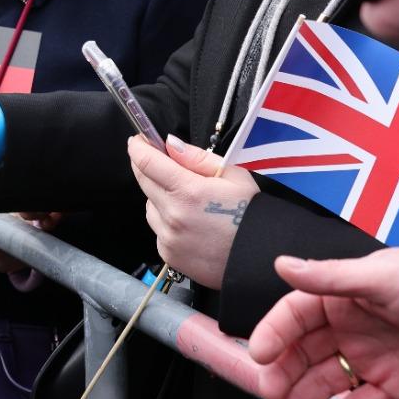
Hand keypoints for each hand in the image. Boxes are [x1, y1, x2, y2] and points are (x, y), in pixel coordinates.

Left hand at [129, 135, 258, 290]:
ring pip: (150, 206)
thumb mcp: (233, 175)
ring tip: (188, 201)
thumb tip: (170, 144)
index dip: (138, 147)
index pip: (147, 162)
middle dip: (148, 168)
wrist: (261, 258)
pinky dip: (166, 222)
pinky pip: (157, 229)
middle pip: (144, 182)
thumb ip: (197, 158)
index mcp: (188, 191)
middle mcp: (172, 216)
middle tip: (162, 162)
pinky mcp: (169, 255)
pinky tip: (190, 224)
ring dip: (159, 197)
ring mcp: (168, 238)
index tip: (137, 140)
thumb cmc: (252, 213)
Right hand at [248, 250, 398, 398]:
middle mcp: (350, 328)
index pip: (295, 314)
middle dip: (282, 374)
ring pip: (325, 383)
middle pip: (303, 353)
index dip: (274, 333)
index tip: (258, 354)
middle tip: (270, 394)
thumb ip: (331, 277)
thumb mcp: (383, 277)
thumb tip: (282, 264)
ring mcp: (371, 360)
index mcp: (343, 295)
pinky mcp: (394, 389)